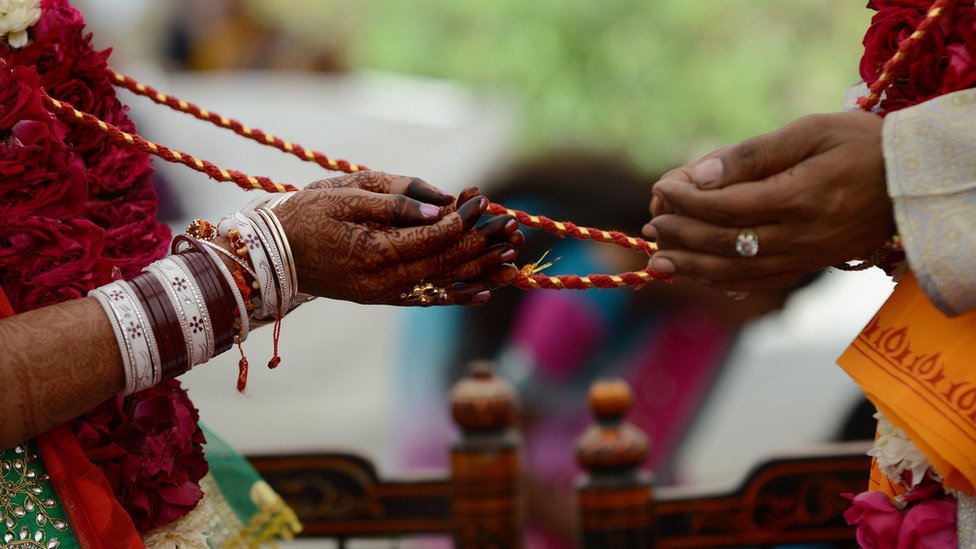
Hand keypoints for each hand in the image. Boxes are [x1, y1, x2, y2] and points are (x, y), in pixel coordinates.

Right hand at [275, 171, 521, 304]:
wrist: (272, 253)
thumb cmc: (307, 213)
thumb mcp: (347, 194)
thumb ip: (396, 201)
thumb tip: (443, 208)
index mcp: (375, 251)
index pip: (435, 236)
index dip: (464, 219)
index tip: (483, 200)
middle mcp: (384, 280)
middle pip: (446, 262)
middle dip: (482, 243)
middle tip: (512, 227)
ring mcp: (384, 294)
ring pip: (444, 284)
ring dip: (480, 270)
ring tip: (512, 257)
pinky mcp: (382, 298)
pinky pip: (428, 299)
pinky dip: (458, 295)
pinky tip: (485, 291)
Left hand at [642, 111, 893, 291]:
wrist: (913, 180)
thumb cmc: (860, 144)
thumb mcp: (809, 131)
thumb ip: (751, 155)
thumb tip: (699, 176)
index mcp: (799, 197)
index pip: (725, 206)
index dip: (686, 200)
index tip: (661, 187)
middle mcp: (800, 235)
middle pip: (724, 243)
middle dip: (681, 233)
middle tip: (652, 223)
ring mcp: (806, 257)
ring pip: (737, 270)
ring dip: (692, 266)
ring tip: (658, 259)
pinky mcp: (810, 266)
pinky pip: (760, 281)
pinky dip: (723, 280)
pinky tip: (698, 274)